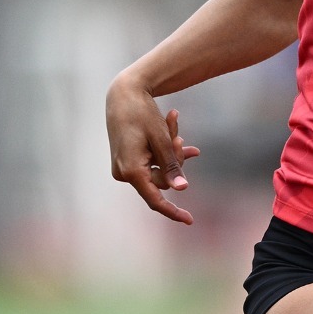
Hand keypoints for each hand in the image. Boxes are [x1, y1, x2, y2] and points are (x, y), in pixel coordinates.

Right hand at [106, 77, 201, 223]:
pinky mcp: (127, 159)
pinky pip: (151, 161)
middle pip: (161, 180)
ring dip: (169, 150)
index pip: (155, 200)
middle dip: (174, 159)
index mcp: (132, 171)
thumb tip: (182, 189)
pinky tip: (175, 130)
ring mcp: (124, 167)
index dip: (173, 211)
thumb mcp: (161, 138)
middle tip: (180, 136)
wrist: (123, 93)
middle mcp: (124, 173)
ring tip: (173, 120)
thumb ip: (171, 165)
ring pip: (158, 168)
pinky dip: (162, 149)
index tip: (189, 220)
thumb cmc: (141, 113)